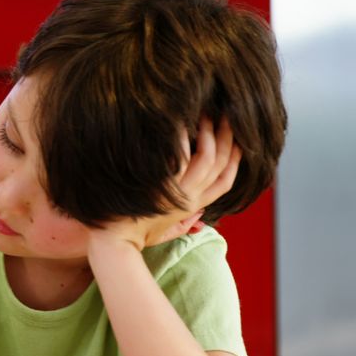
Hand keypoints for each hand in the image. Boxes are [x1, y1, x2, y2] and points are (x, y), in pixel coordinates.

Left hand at [92, 117, 241, 250]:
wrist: (115, 241)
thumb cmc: (135, 235)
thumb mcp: (166, 233)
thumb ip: (185, 225)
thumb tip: (199, 219)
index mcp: (193, 207)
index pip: (226, 182)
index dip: (236, 159)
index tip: (240, 139)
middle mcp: (191, 199)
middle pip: (221, 164)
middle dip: (228, 138)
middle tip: (227, 115)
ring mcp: (178, 192)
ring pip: (208, 158)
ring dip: (210, 134)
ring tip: (207, 114)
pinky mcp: (163, 186)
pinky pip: (181, 157)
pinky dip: (183, 138)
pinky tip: (182, 122)